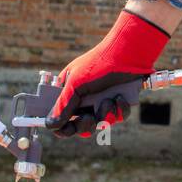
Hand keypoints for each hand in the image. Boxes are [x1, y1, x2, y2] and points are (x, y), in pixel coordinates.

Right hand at [46, 9, 170, 137]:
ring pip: (101, 123)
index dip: (62, 127)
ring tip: (109, 100)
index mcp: (69, 92)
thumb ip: (63, 106)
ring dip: (105, 114)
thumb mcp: (76, 84)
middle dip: (85, 125)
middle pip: (80, 126)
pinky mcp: (120, 102)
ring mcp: (103, 101)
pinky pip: (118, 117)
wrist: (130, 53)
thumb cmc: (99, 64)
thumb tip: (50, 125)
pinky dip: (120, 110)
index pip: (60, 117)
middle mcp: (85, 98)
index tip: (67, 128)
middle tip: (89, 117)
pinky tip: (120, 98)